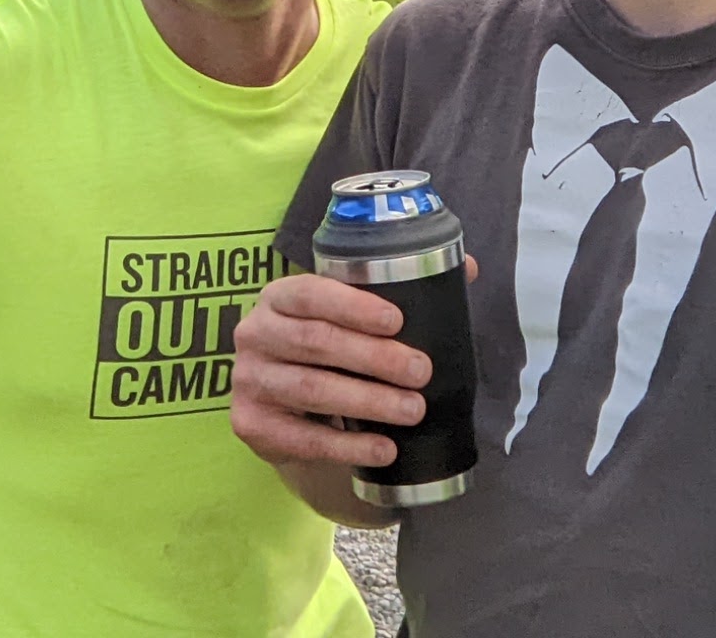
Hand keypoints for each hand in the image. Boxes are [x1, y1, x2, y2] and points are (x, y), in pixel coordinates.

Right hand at [231, 273, 432, 470]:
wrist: (286, 411)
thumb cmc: (328, 352)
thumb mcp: (351, 318)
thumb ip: (401, 290)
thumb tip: (466, 267)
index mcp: (279, 297)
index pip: (311, 293)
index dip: (353, 306)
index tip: (398, 321)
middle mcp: (255, 333)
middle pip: (316, 342)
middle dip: (374, 357)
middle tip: (420, 371)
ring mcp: (249, 380)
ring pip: (312, 390)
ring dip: (368, 402)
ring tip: (413, 410)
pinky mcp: (251, 424)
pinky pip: (304, 438)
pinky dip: (349, 445)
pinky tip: (385, 448)